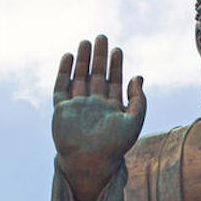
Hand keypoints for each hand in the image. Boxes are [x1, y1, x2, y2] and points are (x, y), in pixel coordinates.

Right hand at [52, 35, 145, 200]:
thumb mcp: (134, 122)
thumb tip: (139, 76)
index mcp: (111, 108)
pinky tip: (69, 56)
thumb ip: (139, 100)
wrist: (90, 163)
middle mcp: (94, 105)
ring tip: (86, 41)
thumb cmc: (114, 146)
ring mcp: (77, 106)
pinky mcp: (62, 110)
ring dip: (82, 60)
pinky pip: (61, 87)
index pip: (114, 81)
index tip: (118, 49)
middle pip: (96, 75)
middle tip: (102, 37)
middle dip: (99, 57)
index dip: (116, 65)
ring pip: (79, 77)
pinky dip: (64, 72)